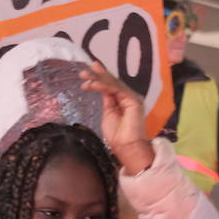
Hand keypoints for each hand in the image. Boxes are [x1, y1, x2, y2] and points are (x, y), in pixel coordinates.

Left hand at [80, 61, 154, 175]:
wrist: (127, 147)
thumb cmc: (117, 136)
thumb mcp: (108, 114)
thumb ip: (107, 101)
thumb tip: (102, 89)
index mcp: (122, 100)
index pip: (110, 86)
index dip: (99, 79)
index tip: (86, 76)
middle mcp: (128, 96)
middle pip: (112, 82)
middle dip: (98, 74)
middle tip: (84, 70)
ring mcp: (131, 97)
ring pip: (113, 83)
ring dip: (98, 78)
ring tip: (85, 76)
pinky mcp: (133, 100)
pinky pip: (116, 89)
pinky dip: (104, 86)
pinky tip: (93, 84)